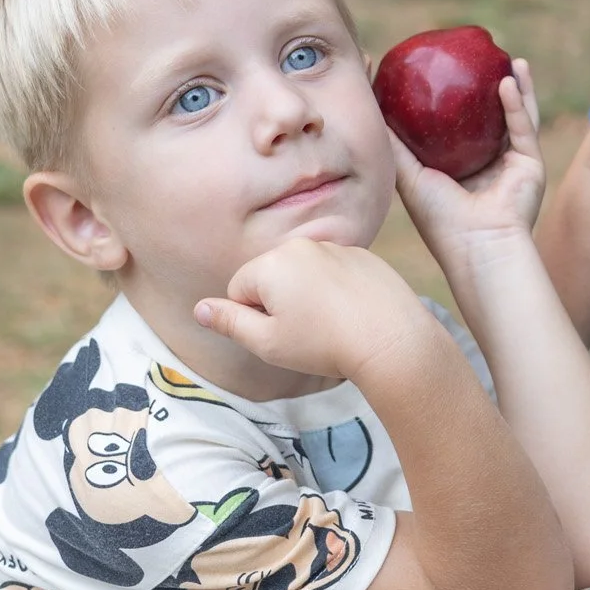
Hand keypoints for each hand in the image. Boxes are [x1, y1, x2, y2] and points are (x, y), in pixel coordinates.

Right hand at [195, 237, 434, 382]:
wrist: (390, 338)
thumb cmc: (323, 344)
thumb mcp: (267, 342)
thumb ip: (229, 322)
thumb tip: (199, 308)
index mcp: (272, 262)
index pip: (239, 288)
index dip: (253, 318)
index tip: (280, 333)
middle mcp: (302, 245)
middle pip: (271, 276)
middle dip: (278, 303)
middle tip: (305, 331)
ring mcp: (336, 247)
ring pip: (304, 275)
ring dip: (306, 296)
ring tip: (330, 325)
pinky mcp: (364, 256)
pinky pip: (334, 273)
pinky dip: (336, 290)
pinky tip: (351, 314)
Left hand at [392, 58, 546, 260]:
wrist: (477, 247)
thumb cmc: (439, 219)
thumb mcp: (408, 176)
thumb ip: (395, 144)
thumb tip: (373, 106)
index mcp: (460, 169)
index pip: (455, 127)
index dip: (448, 100)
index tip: (439, 70)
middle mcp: (488, 163)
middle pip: (490, 117)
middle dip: (488, 87)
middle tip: (480, 58)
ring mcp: (511, 163)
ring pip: (516, 115)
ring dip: (516, 86)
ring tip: (509, 58)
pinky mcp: (531, 164)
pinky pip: (523, 127)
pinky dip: (517, 104)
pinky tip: (508, 80)